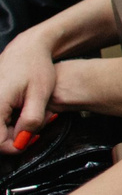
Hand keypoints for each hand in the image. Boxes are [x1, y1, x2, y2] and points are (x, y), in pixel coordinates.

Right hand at [0, 22, 61, 139]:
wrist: (28, 48)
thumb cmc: (36, 67)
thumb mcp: (40, 95)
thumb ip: (31, 119)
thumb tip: (21, 141)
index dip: (14, 146)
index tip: (31, 139)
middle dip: (14, 136)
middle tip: (34, 127)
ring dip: (13, 128)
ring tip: (30, 115)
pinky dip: (10, 120)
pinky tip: (22, 111)